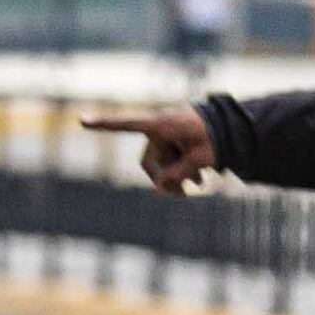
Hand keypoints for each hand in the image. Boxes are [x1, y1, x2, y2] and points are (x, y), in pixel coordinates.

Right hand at [82, 101, 212, 187]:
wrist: (231, 125)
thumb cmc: (216, 137)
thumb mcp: (201, 158)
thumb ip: (180, 173)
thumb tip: (159, 190)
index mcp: (162, 124)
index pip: (127, 124)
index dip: (104, 124)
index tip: (83, 120)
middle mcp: (159, 126)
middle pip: (149, 159)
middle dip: (164, 178)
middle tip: (185, 195)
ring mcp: (165, 132)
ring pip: (161, 161)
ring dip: (175, 175)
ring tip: (198, 186)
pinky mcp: (173, 137)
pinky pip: (169, 156)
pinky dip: (180, 168)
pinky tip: (198, 182)